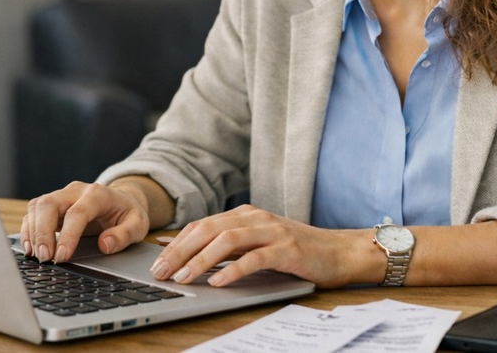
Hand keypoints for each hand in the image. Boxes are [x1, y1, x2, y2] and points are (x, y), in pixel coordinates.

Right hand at [19, 181, 150, 262]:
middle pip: (50, 204)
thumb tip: (105, 245)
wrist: (123, 200)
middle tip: (45, 258)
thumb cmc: (128, 213)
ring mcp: (63, 195)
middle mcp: (76, 191)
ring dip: (33, 232)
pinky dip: (29, 229)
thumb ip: (124, 235)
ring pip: (38, 206)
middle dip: (43, 232)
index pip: (77, 212)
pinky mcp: (54, 204)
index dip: (67, 235)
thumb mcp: (138, 224)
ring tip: (37, 256)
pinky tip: (31, 248)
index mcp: (98, 194)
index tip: (62, 256)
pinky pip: (34, 212)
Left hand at [150, 205, 373, 288]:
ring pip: (227, 241)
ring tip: (184, 278)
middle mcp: (256, 218)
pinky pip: (255, 258)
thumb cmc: (297, 251)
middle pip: (208, 230)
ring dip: (202, 260)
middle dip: (181, 251)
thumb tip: (186, 252)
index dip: (177, 243)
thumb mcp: (257, 244)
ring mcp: (272, 232)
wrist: (340, 252)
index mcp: (245, 215)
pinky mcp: (288, 249)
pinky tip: (219, 282)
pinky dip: (234, 270)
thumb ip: (227, 245)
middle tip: (161, 272)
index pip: (202, 225)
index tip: (156, 262)